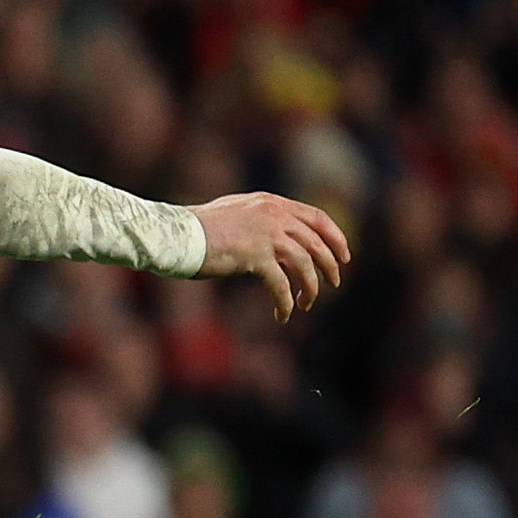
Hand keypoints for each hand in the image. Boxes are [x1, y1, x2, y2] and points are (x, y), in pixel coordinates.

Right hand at [189, 193, 351, 318]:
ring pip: (305, 265)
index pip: (318, 217)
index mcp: (271, 203)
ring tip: (306, 303)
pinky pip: (280, 285)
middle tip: (333, 283)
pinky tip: (282, 315)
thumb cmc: (196, 228)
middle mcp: (274, 215)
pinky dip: (284, 302)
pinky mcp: (254, 257)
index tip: (343, 256)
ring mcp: (266, 235)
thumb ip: (259, 219)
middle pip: (317, 243)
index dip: (336, 238)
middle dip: (330, 266)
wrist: (174, 235)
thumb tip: (276, 236)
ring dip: (310, 288)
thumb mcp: (235, 213)